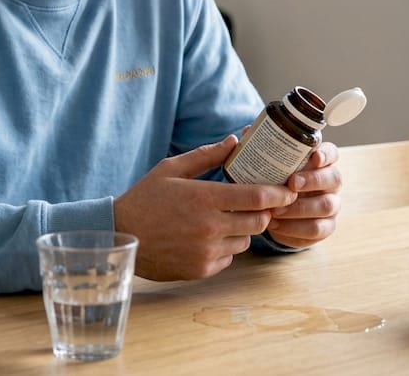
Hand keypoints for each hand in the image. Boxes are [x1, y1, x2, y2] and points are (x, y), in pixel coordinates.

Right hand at [113, 136, 296, 280]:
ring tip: (226, 218)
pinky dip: (226, 246)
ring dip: (243, 229)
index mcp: (204, 198)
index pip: (257, 197)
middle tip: (258, 203)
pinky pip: (229, 257)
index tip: (287, 189)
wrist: (121, 235)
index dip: (279, 194)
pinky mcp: (202, 268)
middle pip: (258, 221)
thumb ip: (206, 155)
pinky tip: (209, 236)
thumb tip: (234, 141)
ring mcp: (206, 251)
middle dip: (263, 211)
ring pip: (246, 240)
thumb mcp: (171, 168)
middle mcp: (209, 227)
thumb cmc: (145, 198)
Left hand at [265, 141, 340, 248]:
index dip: (326, 155)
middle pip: (334, 178)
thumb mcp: (269, 164)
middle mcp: (330, 183)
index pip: (332, 153)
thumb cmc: (274, 181)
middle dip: (313, 181)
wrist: (275, 212)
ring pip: (327, 206)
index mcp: (320, 163)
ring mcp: (331, 206)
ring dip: (300, 209)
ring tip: (275, 211)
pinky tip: (276, 226)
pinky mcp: (325, 228)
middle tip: (291, 185)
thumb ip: (261, 148)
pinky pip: (316, 230)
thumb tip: (248, 131)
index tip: (314, 157)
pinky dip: (295, 229)